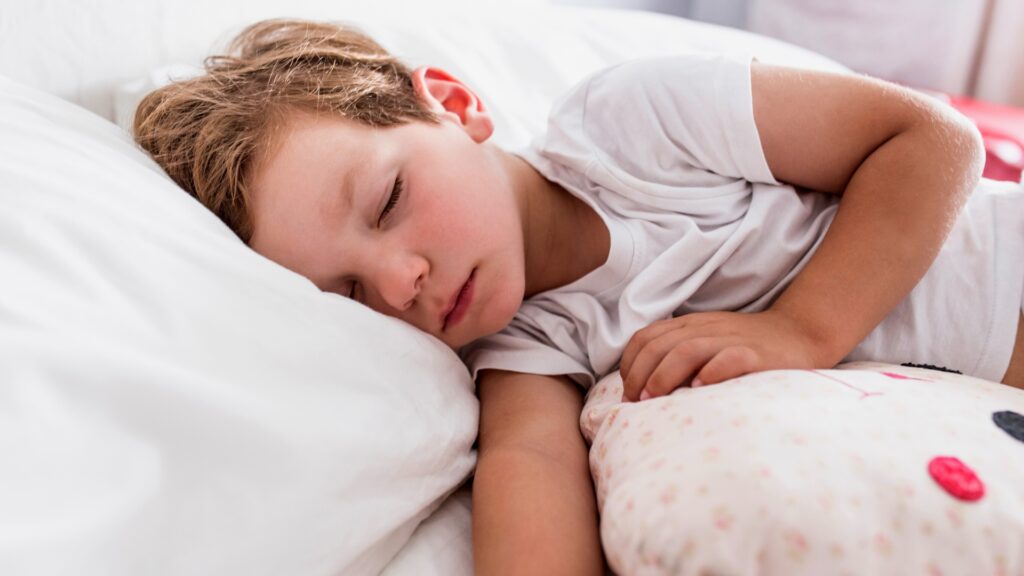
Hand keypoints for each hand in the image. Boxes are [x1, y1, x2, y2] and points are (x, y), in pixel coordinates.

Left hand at [620, 309, 828, 401]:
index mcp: (690, 326)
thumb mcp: (707, 343)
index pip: (646, 338)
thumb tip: (641, 390)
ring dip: (665, 374)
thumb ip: (678, 357)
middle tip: (635, 403)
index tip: (627, 392)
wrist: (801, 333)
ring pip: (688, 349)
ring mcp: (732, 340)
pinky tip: (699, 388)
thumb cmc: (746, 346)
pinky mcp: (757, 354)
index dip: (630, 364)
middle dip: (640, 374)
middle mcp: (707, 330)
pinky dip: (712, 371)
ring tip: (654, 399)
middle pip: (660, 345)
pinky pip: (731, 358)